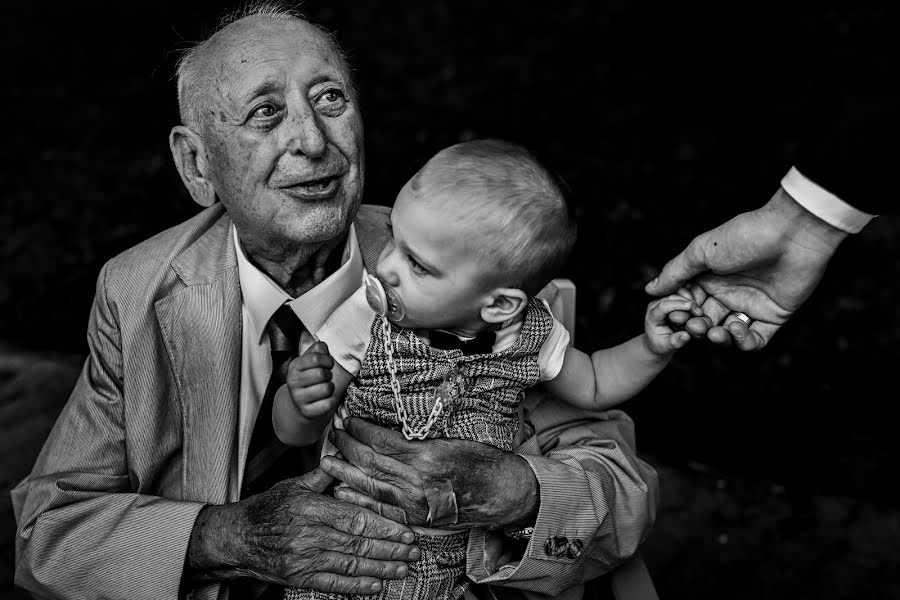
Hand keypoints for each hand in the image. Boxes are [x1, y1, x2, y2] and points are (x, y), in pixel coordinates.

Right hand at [186, 467, 419, 594]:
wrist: (237, 539)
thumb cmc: (268, 509)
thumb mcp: (294, 485)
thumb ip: (323, 476)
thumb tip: (345, 457)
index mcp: (311, 509)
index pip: (355, 519)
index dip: (383, 527)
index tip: (405, 530)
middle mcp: (309, 536)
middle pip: (358, 545)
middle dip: (390, 549)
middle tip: (414, 551)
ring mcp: (304, 559)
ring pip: (350, 566)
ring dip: (381, 569)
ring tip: (404, 569)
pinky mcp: (300, 578)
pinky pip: (333, 584)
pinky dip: (357, 587)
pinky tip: (377, 586)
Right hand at [286, 341, 340, 421]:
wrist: (301, 404)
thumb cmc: (311, 379)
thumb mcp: (312, 362)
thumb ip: (318, 350)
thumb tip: (322, 345)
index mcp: (295, 366)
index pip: (316, 358)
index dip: (328, 360)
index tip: (328, 364)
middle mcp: (294, 382)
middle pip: (322, 373)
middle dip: (329, 375)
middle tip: (326, 377)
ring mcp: (299, 398)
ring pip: (327, 389)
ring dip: (331, 388)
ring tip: (324, 388)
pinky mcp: (307, 412)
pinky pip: (328, 404)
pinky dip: (331, 401)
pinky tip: (324, 400)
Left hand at [320, 417, 538, 530]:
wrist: (502, 493)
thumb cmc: (482, 460)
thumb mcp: (452, 438)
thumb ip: (419, 436)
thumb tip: (388, 427)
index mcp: (425, 456)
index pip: (380, 439)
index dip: (359, 427)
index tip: (348, 416)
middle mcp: (415, 481)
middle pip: (368, 461)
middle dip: (346, 445)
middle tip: (333, 431)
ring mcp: (413, 503)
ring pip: (368, 485)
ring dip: (344, 471)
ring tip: (326, 459)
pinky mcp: (415, 518)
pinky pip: (379, 508)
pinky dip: (358, 498)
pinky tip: (342, 490)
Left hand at [642, 293, 700, 355]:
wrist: (657, 342)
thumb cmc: (661, 345)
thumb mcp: (667, 347)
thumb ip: (675, 342)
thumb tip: (686, 336)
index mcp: (652, 316)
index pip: (663, 306)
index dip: (677, 304)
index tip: (691, 306)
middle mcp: (656, 305)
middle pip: (672, 297)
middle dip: (687, 302)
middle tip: (700, 312)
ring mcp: (663, 300)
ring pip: (677, 292)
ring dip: (689, 298)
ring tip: (699, 311)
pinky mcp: (670, 299)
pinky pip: (681, 293)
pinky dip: (690, 297)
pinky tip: (697, 306)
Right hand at [645, 187, 846, 349]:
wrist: (792, 233)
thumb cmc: (744, 236)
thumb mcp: (701, 252)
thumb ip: (675, 272)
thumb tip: (650, 290)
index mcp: (709, 278)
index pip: (688, 304)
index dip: (680, 313)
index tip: (676, 314)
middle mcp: (729, 293)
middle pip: (706, 321)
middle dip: (698, 328)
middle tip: (697, 325)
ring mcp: (751, 306)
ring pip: (727, 334)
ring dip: (718, 338)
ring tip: (715, 332)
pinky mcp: (773, 316)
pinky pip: (755, 340)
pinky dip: (743, 342)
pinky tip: (735, 330)